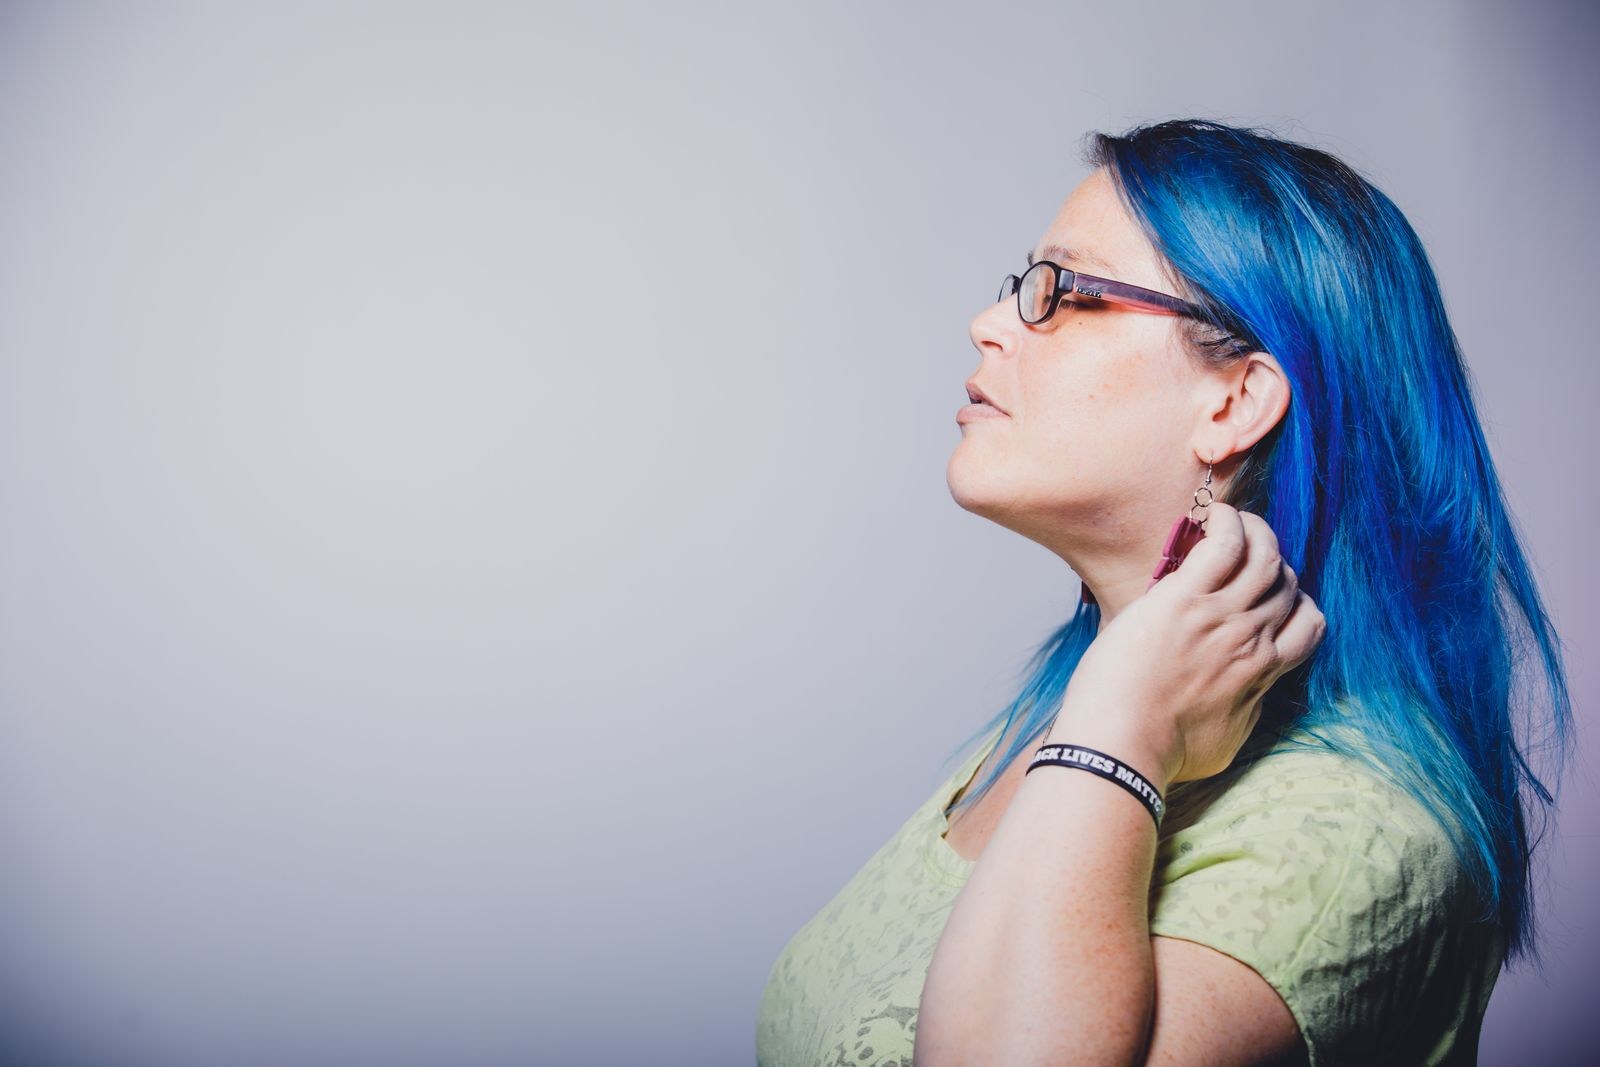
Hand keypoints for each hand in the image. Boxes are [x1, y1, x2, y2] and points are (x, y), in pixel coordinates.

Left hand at [1050, 502, 1326, 788]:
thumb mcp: (1225, 739)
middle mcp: (1251, 640)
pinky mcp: (1184, 599)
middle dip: (1273, 564)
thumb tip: (1249, 697)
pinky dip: (1228, 522)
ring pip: (1265, 557)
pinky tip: (1215, 513)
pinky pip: (1224, 545)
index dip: (1298, 604)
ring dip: (1258, 531)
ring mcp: (1220, 616)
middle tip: (1245, 553)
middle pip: (1285, 586)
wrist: (1123, 744)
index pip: (1307, 626)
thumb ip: (1244, 709)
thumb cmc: (1163, 751)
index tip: (1276, 596)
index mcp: (1262, 673)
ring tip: (1236, 520)